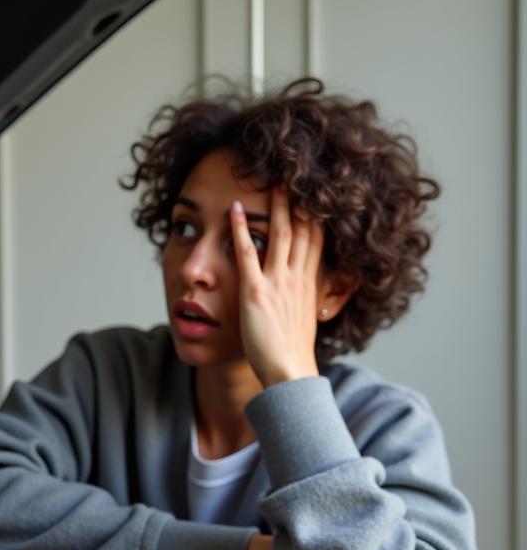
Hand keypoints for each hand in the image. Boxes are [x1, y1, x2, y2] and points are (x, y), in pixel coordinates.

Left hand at [230, 186, 323, 386]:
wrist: (289, 373)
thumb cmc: (292, 355)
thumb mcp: (303, 321)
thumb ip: (300, 303)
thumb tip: (300, 299)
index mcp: (309, 285)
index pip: (315, 241)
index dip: (314, 216)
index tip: (313, 195)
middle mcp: (297, 279)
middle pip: (303, 231)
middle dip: (300, 202)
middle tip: (295, 176)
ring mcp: (277, 283)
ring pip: (280, 234)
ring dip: (276, 206)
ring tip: (273, 180)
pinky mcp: (255, 292)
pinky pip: (247, 254)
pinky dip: (241, 229)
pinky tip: (234, 210)